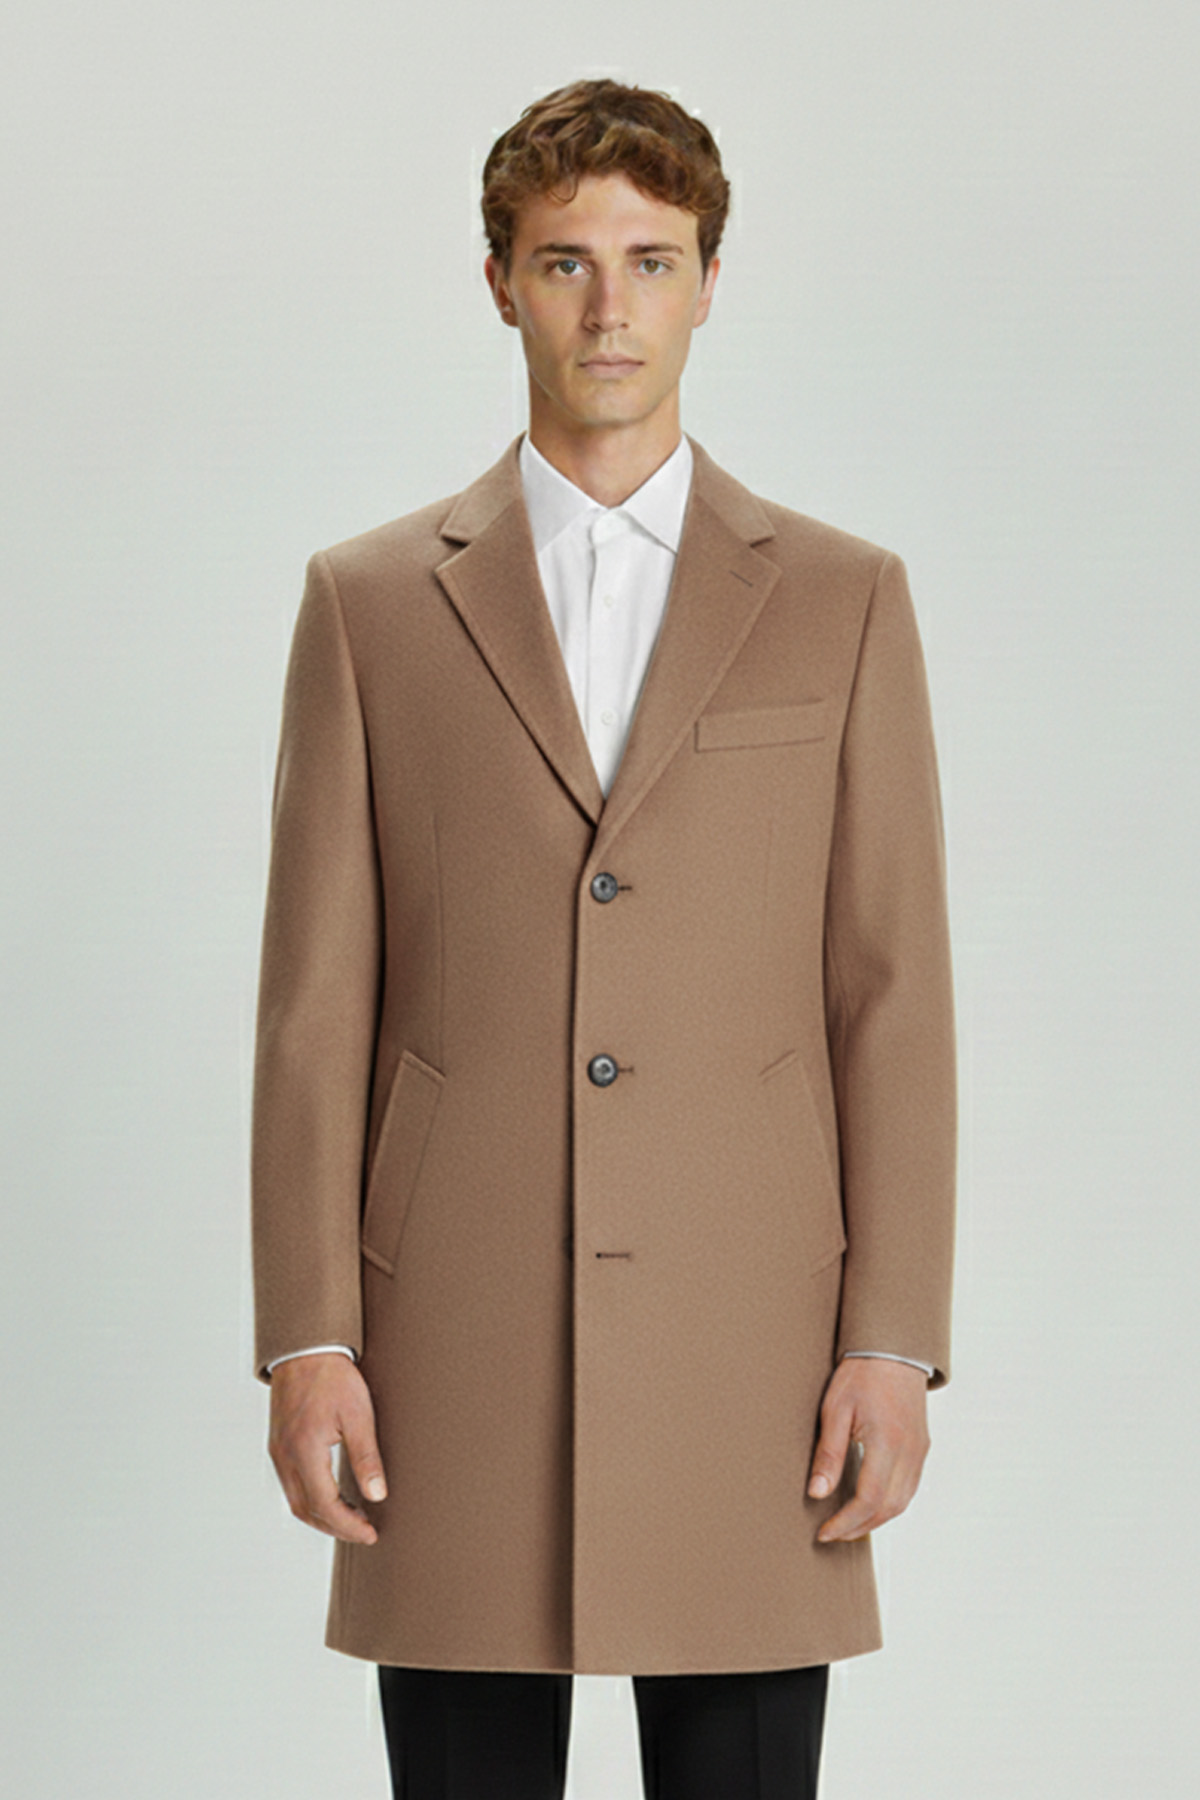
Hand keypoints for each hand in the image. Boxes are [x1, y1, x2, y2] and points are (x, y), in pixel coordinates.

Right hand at [267, 1352, 386, 1545]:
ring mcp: (278, 1452)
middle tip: (364, 1532)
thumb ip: (366, 1457)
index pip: (324, 1506)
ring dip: (323, 1516)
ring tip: (353, 1518)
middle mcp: (284, 1457)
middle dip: (336, 1527)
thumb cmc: (333, 1376)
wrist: (305, 1349)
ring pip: (296, 1501)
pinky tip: (333, 1495)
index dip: (348, 1526)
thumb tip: (377, 1495)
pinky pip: (292, 1485)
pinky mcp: (278, 1446)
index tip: (370, 1533)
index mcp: (304, 1451)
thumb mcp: (358, 1414)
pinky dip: (312, 1499)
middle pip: (306, 1511)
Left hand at [808, 1356, 929, 1542]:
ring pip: (902, 1502)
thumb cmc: (862, 1374)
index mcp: (888, 1442)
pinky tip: (869, 1505)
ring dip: (875, 1520)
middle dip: (858, 1528)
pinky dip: (888, 1504)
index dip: (845, 1522)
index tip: (824, 1531)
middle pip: (889, 1508)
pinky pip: (908, 1488)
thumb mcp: (835, 1410)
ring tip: (847, 1525)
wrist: (893, 1349)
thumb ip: (829, 1454)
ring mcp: (919, 1451)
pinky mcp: (921, 1447)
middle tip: (832, 1534)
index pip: (869, 1499)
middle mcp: (910, 1452)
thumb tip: (817, 1493)